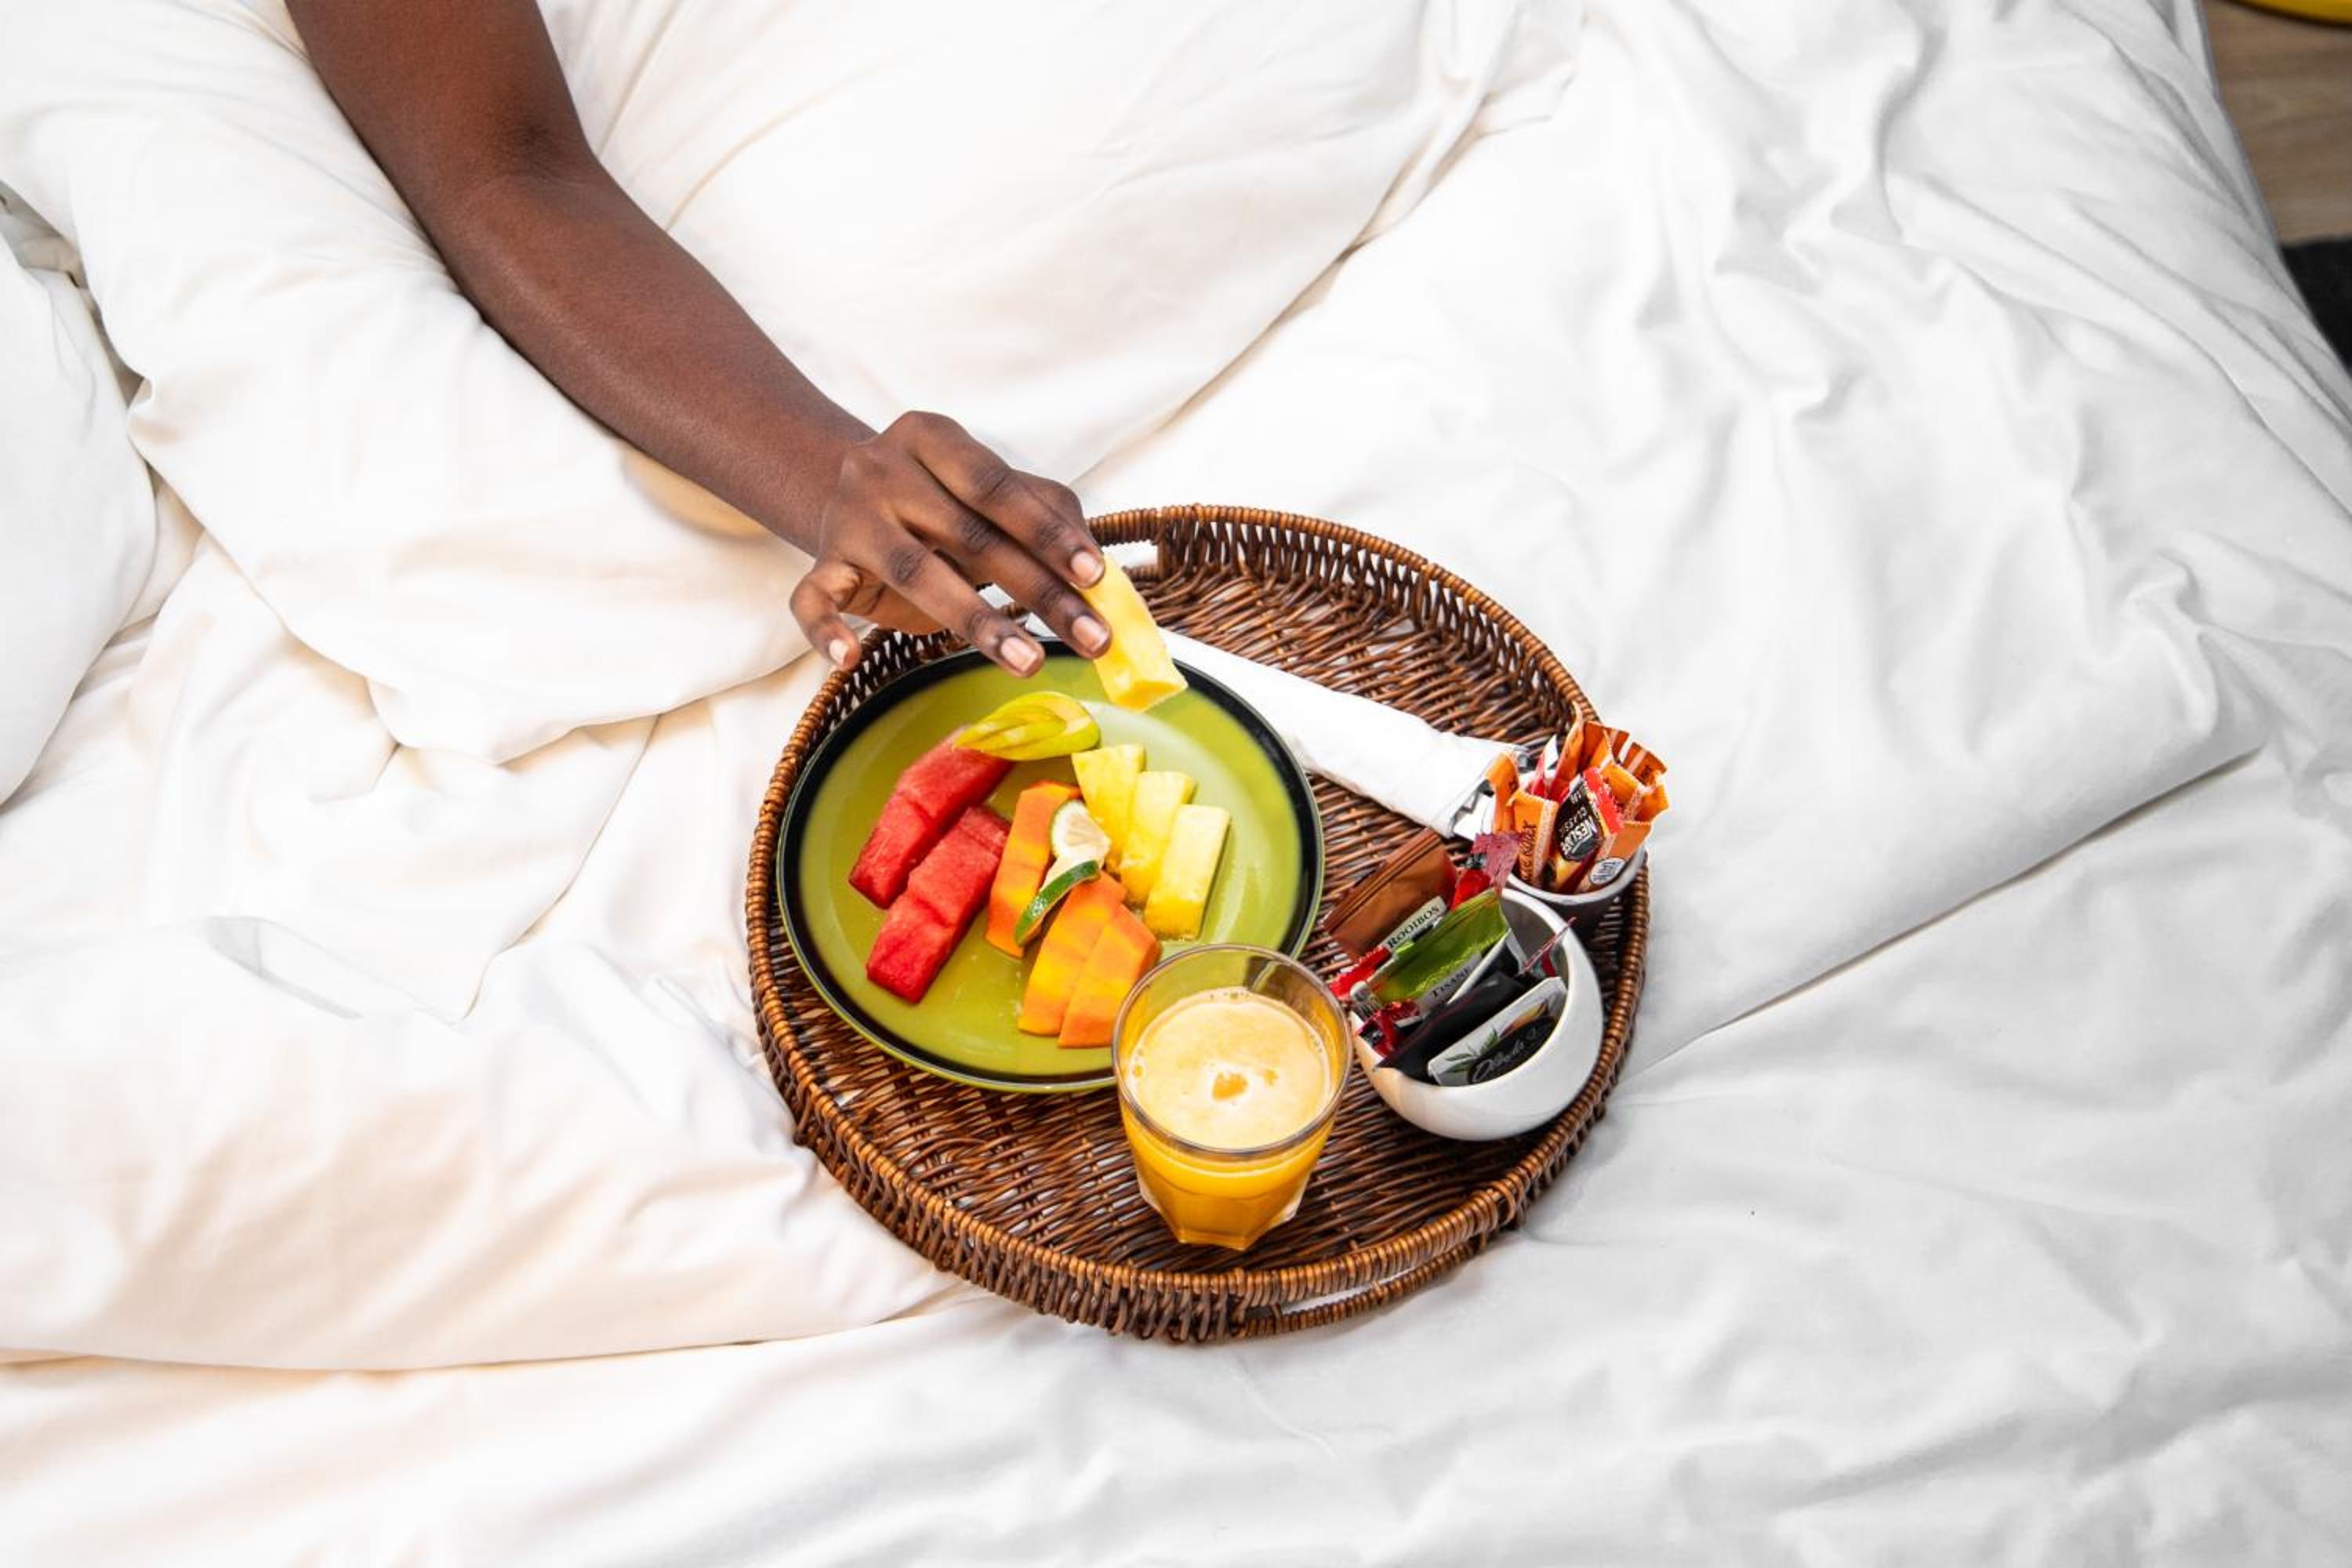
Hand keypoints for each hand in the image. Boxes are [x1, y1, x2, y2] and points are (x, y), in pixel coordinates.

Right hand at [788, 412, 1108, 675]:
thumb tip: (1092, 561)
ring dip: (976, 620)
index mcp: (931, 437)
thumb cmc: (936, 497)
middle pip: (968, 534)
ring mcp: (847, 518)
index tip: (1093, 575)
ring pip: (911, 572)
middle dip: (1036, 590)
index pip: (995, 485)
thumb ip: (1043, 509)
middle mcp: (882, 469)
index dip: (1047, 531)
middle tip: (1088, 637)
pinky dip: (826, 631)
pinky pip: (811, 600)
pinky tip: (848, 657)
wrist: (847, 491)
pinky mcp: (821, 564)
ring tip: (1028, 662)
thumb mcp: (988, 488)